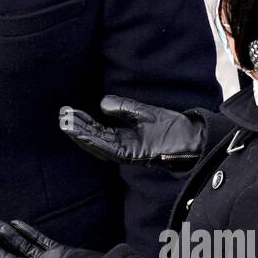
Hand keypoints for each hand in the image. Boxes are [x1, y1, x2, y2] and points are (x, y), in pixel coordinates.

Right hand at [59, 94, 204, 164]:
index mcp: (125, 138)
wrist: (195, 138)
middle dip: (78, 128)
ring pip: (98, 144)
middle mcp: (123, 147)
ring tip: (66, 123)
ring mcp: (128, 152)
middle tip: (62, 116)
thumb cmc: (174, 128)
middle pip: (95, 138)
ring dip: (81, 134)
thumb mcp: (145, 112)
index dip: (84, 122)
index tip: (69, 111)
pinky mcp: (134, 154)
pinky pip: (110, 149)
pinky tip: (84, 132)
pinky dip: (95, 141)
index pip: (99, 130)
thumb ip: (124, 108)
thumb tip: (102, 103)